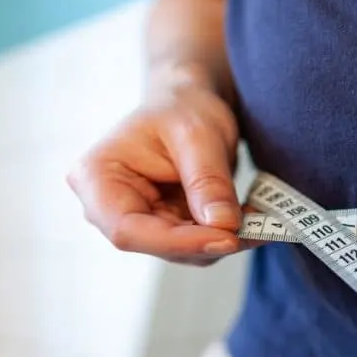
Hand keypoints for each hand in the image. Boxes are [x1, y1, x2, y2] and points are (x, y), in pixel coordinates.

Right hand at [67, 81, 247, 265]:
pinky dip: (226, 236)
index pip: (127, 230)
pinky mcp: (165, 229)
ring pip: (182, 252)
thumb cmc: (182, 108)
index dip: (176, 242)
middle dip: (207, 242)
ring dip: (223, 241)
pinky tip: (252, 220)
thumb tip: (224, 226)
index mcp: (96, 178)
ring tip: (261, 219)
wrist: (188, 104)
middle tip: (259, 229)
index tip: (226, 238)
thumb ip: (207, 181)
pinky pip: (197, 244)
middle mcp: (107, 208)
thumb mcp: (197, 135)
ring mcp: (137, 222)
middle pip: (156, 245)